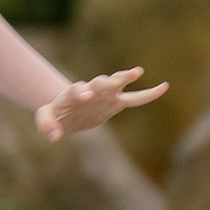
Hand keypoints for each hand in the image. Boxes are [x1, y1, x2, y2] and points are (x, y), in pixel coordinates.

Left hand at [36, 66, 166, 142]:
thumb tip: (54, 137)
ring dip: (124, 78)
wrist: (67, 111)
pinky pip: (136, 99)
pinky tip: (164, 87)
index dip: (80, 91)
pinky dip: (149, 94)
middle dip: (105, 82)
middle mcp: (90, 90)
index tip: (84, 95)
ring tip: (136, 71)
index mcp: (72, 94)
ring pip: (117, 84)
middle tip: (110, 81)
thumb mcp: (45, 119)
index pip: (76, 90)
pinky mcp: (116, 102)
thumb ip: (46, 125)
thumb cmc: (54, 114)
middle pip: (98, 83)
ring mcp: (105, 94)